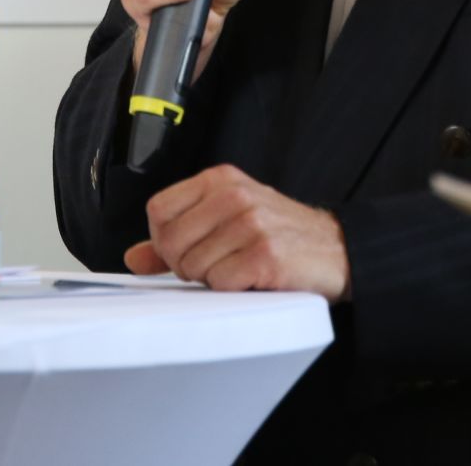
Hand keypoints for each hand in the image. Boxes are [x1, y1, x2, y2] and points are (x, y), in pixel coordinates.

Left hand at [124, 164, 349, 299]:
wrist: (337, 248)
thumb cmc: (279, 235)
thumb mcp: (227, 221)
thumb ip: (179, 236)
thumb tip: (133, 258)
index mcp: (220, 180)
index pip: (158, 209)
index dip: (163, 239)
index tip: (186, 248)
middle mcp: (234, 195)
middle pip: (170, 242)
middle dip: (186, 265)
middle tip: (217, 265)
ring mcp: (252, 223)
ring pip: (194, 266)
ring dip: (212, 279)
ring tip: (240, 269)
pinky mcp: (266, 256)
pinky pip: (221, 283)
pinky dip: (233, 290)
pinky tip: (254, 279)